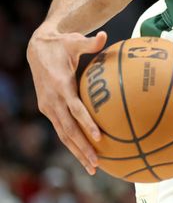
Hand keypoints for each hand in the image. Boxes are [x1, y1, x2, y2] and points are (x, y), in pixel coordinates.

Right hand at [27, 25, 106, 173]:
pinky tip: (85, 154)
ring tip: (92, 167)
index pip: (75, 109)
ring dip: (77, 151)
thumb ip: (90, 42)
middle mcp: (52, 100)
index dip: (86, 124)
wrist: (36, 47)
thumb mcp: (73, 40)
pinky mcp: (48, 109)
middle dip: (82, 148)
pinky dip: (72, 142)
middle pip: (68, 130)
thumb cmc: (61, 43)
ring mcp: (48, 107)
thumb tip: (105, 35)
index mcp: (60, 86)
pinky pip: (61, 129)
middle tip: (97, 164)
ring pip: (63, 134)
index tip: (99, 137)